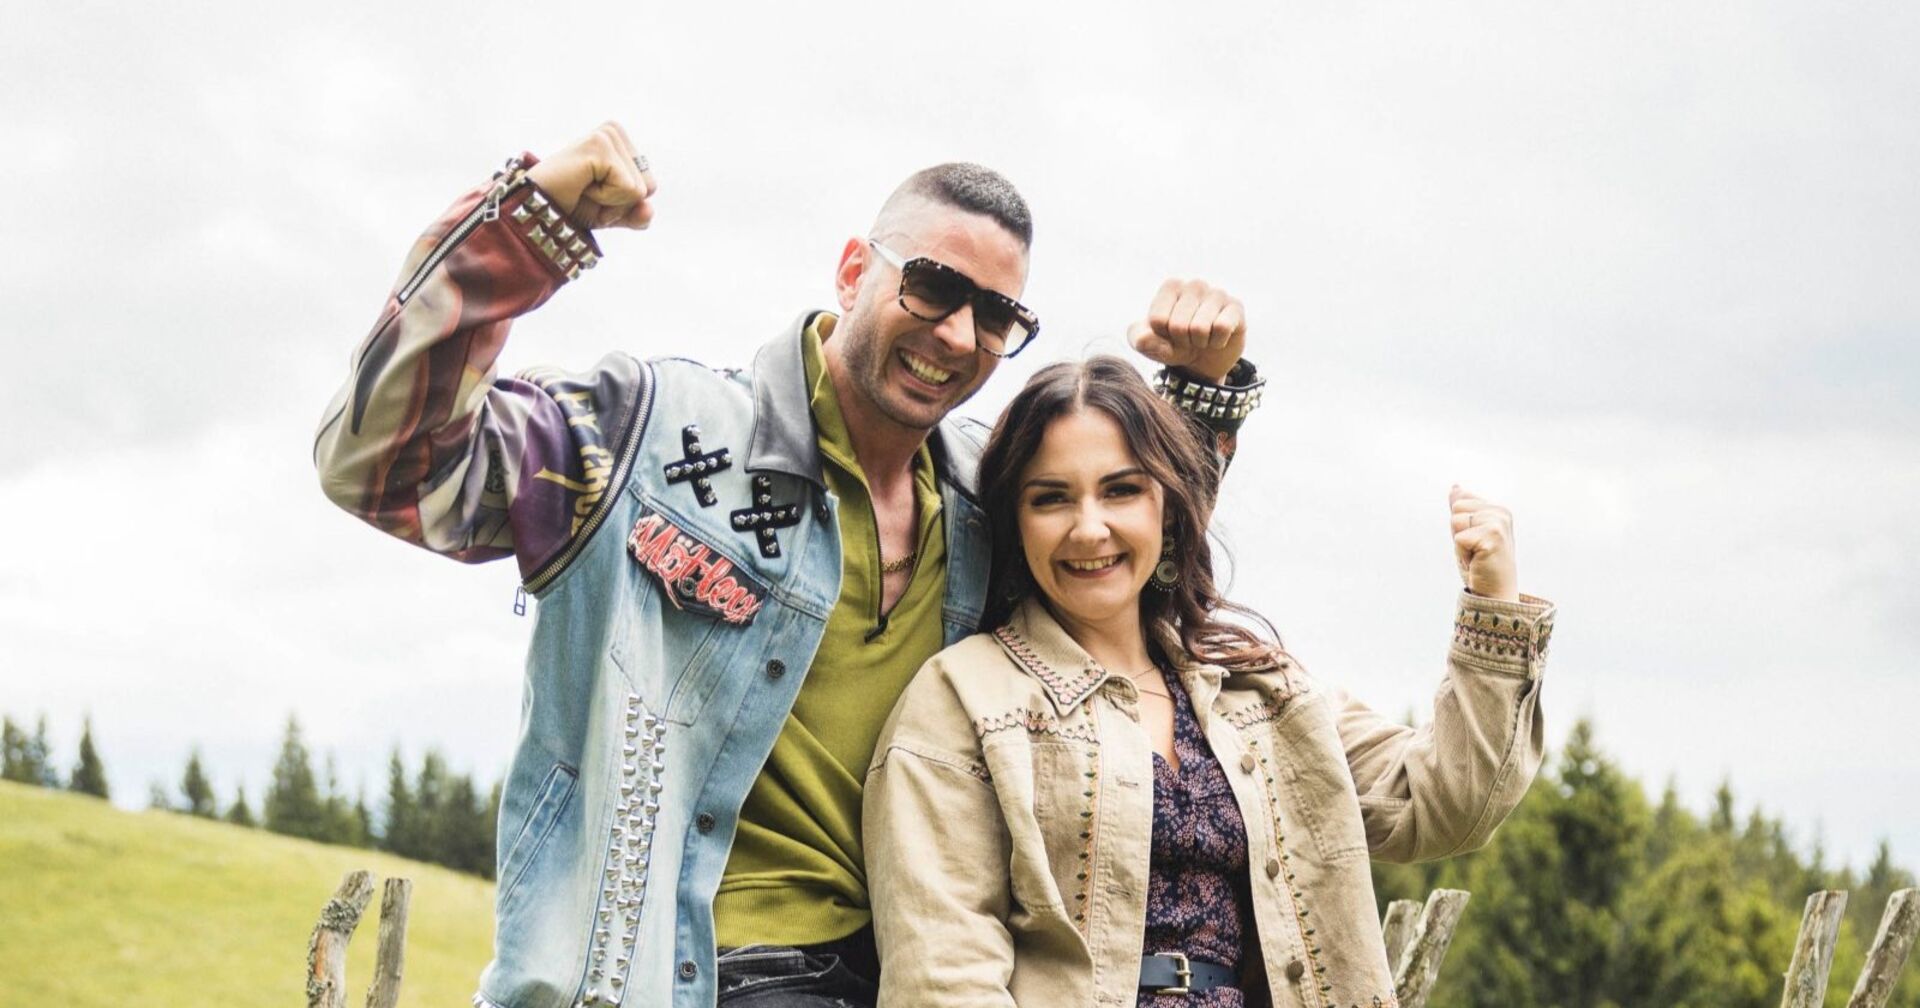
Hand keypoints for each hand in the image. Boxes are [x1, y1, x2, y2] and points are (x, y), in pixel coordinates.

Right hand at [525, 121, 656, 230]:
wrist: (534, 210)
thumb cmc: (567, 206)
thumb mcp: (610, 214)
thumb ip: (636, 215)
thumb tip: (649, 210)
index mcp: (619, 142)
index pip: (650, 186)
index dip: (622, 203)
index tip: (591, 194)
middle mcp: (614, 132)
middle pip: (649, 186)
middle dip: (618, 203)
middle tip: (586, 193)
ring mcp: (607, 134)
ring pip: (641, 189)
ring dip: (610, 201)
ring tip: (582, 188)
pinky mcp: (600, 143)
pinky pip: (628, 188)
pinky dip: (606, 198)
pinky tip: (581, 185)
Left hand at [1127, 278, 1246, 382]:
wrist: (1202, 360)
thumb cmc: (1172, 344)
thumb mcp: (1149, 345)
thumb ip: (1141, 340)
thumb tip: (1143, 339)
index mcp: (1171, 287)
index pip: (1158, 319)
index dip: (1162, 336)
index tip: (1168, 334)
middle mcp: (1195, 285)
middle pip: (1178, 325)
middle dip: (1181, 341)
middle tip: (1188, 339)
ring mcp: (1217, 294)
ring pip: (1200, 328)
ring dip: (1199, 343)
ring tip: (1202, 338)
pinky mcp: (1236, 307)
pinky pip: (1222, 328)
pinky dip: (1217, 342)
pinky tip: (1217, 338)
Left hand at [1449, 486, 1519, 601]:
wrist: (1495, 593)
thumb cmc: (1482, 564)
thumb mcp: (1470, 532)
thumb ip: (1464, 509)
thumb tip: (1455, 487)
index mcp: (1498, 509)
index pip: (1461, 499)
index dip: (1460, 524)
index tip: (1475, 541)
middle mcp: (1502, 512)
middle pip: (1456, 508)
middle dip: (1458, 532)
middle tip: (1474, 550)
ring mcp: (1499, 523)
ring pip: (1456, 521)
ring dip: (1460, 544)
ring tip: (1475, 556)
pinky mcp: (1492, 537)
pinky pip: (1459, 538)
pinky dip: (1462, 554)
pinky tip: (1477, 562)